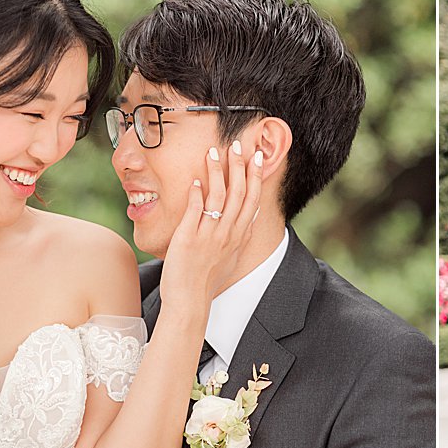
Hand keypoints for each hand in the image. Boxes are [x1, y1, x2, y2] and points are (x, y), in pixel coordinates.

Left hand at [159, 138, 265, 309]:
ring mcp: (209, 236)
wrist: (190, 302)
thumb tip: (246, 222)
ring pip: (218, 197)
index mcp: (238, 237)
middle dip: (240, 167)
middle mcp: (227, 235)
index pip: (252, 201)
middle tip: (238, 145)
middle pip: (239, 194)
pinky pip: (195, 210)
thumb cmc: (205, 282)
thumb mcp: (229, 258)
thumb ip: (237, 237)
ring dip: (217, 173)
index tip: (257, 158)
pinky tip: (196, 180)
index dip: (256, 177)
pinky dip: (197, 194)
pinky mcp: (189, 238)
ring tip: (214, 152)